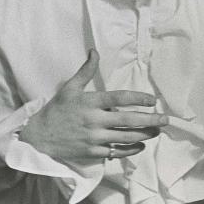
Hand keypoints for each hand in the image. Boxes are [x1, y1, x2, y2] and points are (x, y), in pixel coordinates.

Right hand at [19, 50, 168, 162]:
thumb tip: (94, 51)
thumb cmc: (57, 111)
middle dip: (150, 119)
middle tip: (166, 119)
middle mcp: (94, 120)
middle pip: (128, 120)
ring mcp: (94, 138)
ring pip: (126, 137)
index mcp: (90, 102)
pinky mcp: (92, 153)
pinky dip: (131, 149)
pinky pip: (117, 151)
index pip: (120, 98)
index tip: (152, 100)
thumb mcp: (69, 88)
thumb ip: (86, 71)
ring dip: (145, 134)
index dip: (139, 98)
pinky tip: (141, 145)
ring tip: (157, 130)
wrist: (38, 137)